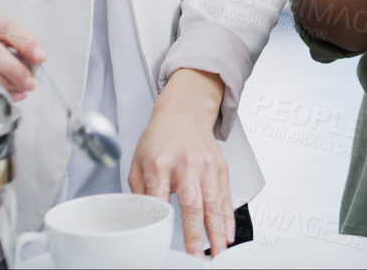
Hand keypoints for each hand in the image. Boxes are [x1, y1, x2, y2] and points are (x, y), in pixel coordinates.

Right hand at [0, 7, 42, 100]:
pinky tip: (7, 94)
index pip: (4, 27)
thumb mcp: (2, 37)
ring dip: (4, 82)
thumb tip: (36, 62)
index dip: (25, 42)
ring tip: (21, 89)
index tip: (41, 56)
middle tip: (31, 81)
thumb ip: (18, 46)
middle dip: (14, 68)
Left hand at [132, 70, 232, 254]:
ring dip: (217, 230)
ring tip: (218, 251)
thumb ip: (139, 192)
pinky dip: (227, 217)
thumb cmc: (159, 139)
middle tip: (197, 256)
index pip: (159, 198)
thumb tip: (141, 220)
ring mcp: (206, 166)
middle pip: (193, 203)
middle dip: (196, 233)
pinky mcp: (221, 168)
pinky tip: (227, 233)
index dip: (161, 221)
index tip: (162, 240)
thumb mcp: (138, 162)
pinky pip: (226, 196)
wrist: (184, 112)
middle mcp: (186, 164)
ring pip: (214, 203)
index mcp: (159, 163)